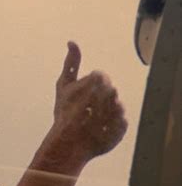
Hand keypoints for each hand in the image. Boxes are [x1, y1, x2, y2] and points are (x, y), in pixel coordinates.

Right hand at [32, 41, 127, 173]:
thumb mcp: (63, 85)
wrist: (67, 143)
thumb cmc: (64, 113)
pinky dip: (110, 126)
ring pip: (115, 106)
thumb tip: (72, 42)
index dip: (88, 88)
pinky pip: (119, 122)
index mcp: (98, 79)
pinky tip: (98, 131)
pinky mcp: (123, 126)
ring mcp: (118, 109)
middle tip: (85, 111)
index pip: (100, 78)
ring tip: (91, 122)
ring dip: (104, 112)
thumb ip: (71, 63)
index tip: (79, 99)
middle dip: (98, 99)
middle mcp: (111, 92)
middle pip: (108, 91)